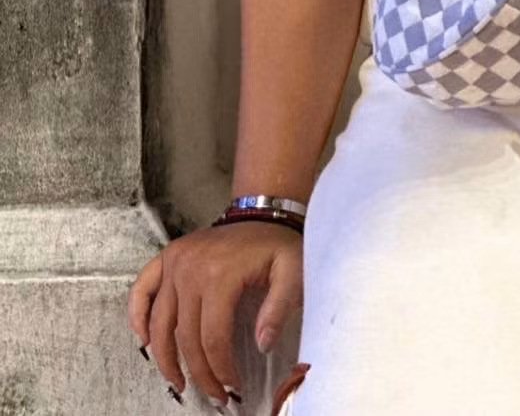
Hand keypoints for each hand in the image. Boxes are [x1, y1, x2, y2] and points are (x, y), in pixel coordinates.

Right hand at [128, 221, 302, 403]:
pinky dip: (136, 316)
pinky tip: (144, 342)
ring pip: (159, 322)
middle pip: (185, 336)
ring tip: (178, 382)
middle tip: (214, 395)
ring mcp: (175, 261)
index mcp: (220, 273)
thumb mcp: (293, 270)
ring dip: (164, 358)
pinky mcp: (167, 256)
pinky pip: (142, 290)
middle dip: (199, 373)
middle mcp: (190, 268)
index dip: (220, 368)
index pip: (212, 337)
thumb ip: (280, 307)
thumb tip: (261, 344)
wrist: (264, 213)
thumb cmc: (278, 245)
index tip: (232, 387)